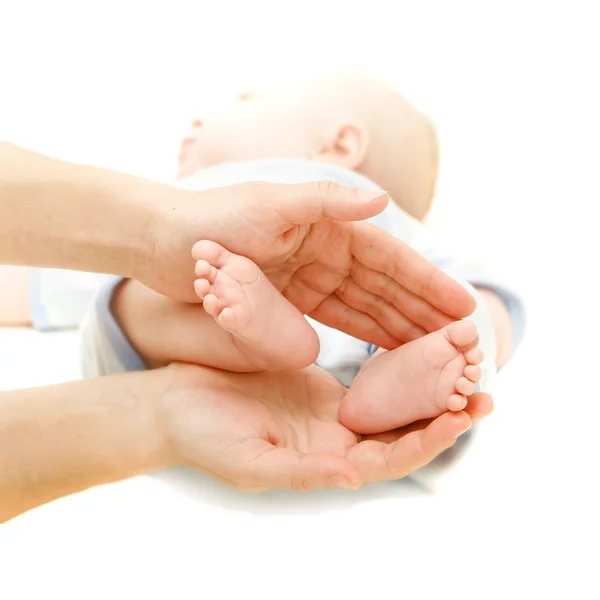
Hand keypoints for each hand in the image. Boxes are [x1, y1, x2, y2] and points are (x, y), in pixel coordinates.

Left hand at [146, 181, 475, 348]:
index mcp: (329, 226)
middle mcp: (326, 250)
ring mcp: (310, 276)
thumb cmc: (215, 218)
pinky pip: (337, 319)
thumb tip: (385, 198)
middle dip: (424, 312)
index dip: (428, 283)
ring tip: (434, 351)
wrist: (164, 241)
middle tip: (461, 340)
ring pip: (366, 306)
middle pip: (386, 287)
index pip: (391, 259)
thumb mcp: (272, 204)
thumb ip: (328, 202)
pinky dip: (364, 333)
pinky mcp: (291, 298)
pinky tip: (387, 351)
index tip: (463, 306)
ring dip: (400, 328)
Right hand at [157, 363, 492, 490]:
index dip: (425, 441)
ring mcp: (330, 413)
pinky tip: (419, 348)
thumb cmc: (203, 436)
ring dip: (428, 387)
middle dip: (443, 414)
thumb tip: (352, 479)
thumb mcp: (250, 460)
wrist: (176, 403)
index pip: (388, 458)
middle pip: (401, 432)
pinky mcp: (321, 386)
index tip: (461, 417)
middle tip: (483, 390)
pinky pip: (368, 378)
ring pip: (391, 404)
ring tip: (462, 363)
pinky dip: (397, 366)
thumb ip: (301, 472)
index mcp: (325, 464)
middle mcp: (336, 442)